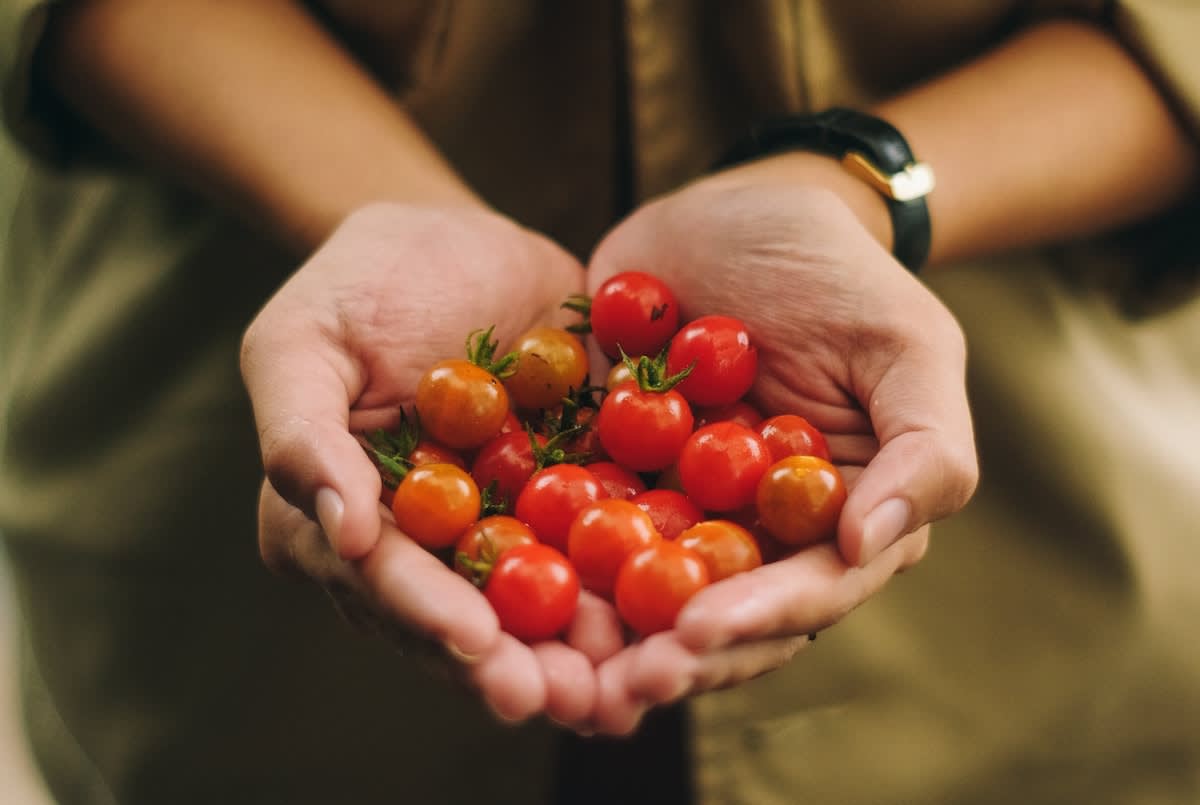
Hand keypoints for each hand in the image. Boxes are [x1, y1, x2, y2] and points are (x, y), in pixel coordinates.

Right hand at [241, 202, 612, 724]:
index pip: (382, 581)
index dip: (427, 616)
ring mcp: (499, 528)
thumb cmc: (361, 283)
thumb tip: (340, 535)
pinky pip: (599, 545)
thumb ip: (303, 435)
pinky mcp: (565, 499)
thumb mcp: (301, 341)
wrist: (459, 240)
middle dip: (513, 664)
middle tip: (563, 698)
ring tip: (626, 683)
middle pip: (464, 617)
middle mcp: (422, 546)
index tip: (476, 643)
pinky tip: (676, 609)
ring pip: (536, 603)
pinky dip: (633, 580)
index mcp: (343, 523)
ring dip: (580, 649)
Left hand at [583, 168, 978, 732]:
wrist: (736, 210)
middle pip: (717, 615)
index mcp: (836, 519)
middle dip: (669, 654)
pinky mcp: (608, 472)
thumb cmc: (837, 273)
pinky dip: (546, 556)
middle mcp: (756, 532)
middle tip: (615, 684)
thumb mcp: (907, 345)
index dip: (755, 621)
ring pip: (641, 591)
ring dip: (602, 635)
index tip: (696, 634)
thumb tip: (869, 546)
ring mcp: (677, 507)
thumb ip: (925, 449)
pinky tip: (504, 581)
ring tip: (555, 667)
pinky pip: (572, 523)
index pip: (806, 592)